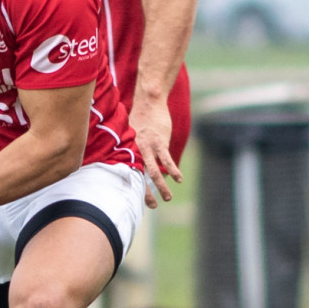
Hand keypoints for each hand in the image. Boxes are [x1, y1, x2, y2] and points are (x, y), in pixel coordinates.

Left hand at [125, 94, 181, 208]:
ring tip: (167, 198)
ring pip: (154, 171)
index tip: (136, 200)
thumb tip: (131, 160)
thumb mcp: (130, 134)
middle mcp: (137, 151)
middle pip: (140, 176)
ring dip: (161, 186)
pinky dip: (173, 170)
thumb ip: (131, 148)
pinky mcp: (160, 142)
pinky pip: (167, 160)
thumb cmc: (140, 118)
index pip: (129, 173)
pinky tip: (179, 179)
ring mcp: (149, 147)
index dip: (133, 187)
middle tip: (152, 206)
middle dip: (146, 193)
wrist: (149, 102)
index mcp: (129, 150)